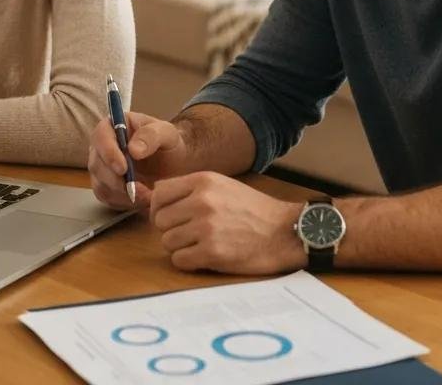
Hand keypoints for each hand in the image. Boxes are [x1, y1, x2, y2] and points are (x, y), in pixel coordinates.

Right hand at [88, 111, 189, 209]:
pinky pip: (107, 198)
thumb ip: (151, 135)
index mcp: (114, 125)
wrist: (175, 164)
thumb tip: (133, 150)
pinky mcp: (107, 187)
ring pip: (100, 184)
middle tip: (140, 189)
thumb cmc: (169, 143)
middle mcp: (103, 146)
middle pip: (97, 164)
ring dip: (122, 194)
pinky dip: (124, 202)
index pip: (101, 136)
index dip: (108, 153)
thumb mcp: (167, 133)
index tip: (123, 168)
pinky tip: (142, 199)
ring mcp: (102, 168)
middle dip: (116, 180)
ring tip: (147, 196)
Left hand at [149, 172, 306, 274]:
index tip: (170, 217)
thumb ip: (191, 189)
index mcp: (202, 180)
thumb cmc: (253, 210)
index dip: (160, 208)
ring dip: (179, 247)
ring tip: (200, 244)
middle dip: (171, 229)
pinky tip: (204, 256)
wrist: (283, 232)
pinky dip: (188, 261)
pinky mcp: (211, 252)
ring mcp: (205, 227)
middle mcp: (201, 201)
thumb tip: (157, 199)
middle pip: (160, 219)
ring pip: (166, 241)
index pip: (159, 193)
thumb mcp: (222, 186)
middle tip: (189, 234)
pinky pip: (178, 260)